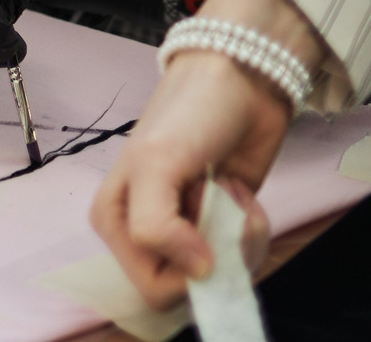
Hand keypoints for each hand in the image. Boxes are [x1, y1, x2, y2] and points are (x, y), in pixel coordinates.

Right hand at [90, 57, 285, 306]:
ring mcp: (191, 230)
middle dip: (219, 257)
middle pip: (192, 288)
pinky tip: (238, 193)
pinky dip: (253, 229)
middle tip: (220, 210)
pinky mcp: (226, 224)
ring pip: (224, 276)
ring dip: (240, 238)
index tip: (199, 226)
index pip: (152, 286)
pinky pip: (246, 256)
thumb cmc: (186, 117)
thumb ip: (156, 226)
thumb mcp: (154, 164)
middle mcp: (151, 233)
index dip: (185, 269)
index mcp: (117, 222)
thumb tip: (199, 272)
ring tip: (229, 194)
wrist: (239, 82)